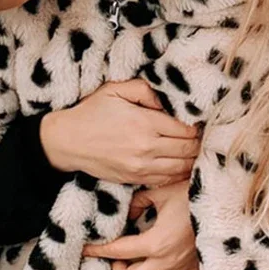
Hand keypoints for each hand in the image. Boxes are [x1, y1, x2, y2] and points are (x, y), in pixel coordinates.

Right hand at [40, 80, 198, 185]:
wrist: (67, 141)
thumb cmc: (91, 112)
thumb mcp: (115, 89)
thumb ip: (144, 90)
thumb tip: (166, 103)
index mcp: (145, 123)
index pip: (186, 130)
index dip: (196, 126)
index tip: (197, 122)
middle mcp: (147, 148)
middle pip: (188, 150)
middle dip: (198, 143)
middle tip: (200, 137)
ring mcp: (141, 167)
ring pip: (182, 168)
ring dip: (191, 160)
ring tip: (193, 150)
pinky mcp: (135, 179)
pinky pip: (166, 180)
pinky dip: (178, 173)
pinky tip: (180, 164)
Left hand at [82, 180, 199, 269]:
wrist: (225, 201)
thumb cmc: (193, 192)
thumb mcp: (160, 191)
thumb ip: (138, 201)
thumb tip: (127, 210)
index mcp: (156, 242)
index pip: (119, 251)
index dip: (99, 250)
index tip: (86, 249)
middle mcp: (168, 260)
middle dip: (118, 269)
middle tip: (114, 256)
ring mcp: (184, 267)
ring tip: (133, 266)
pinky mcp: (198, 269)